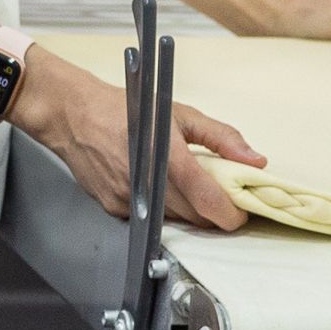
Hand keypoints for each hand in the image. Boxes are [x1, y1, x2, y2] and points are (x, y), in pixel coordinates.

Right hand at [9, 54, 262, 231]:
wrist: (74, 115)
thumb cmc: (128, 108)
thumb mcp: (180, 113)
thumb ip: (221, 138)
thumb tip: (256, 161)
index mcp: (168, 158)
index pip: (210, 202)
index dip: (233, 214)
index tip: (242, 210)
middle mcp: (148, 185)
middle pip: (197, 218)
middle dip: (214, 211)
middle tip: (219, 194)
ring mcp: (129, 201)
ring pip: (176, 221)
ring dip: (189, 210)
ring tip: (187, 186)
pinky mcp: (115, 209)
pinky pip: (151, 219)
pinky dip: (162, 209)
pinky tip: (158, 187)